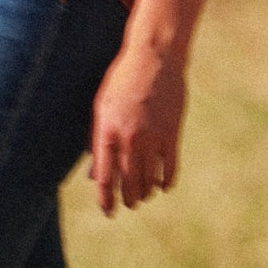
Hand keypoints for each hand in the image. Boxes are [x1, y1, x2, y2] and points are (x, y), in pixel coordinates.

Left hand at [89, 43, 186, 215]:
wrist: (155, 55)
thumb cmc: (124, 78)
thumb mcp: (102, 104)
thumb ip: (98, 138)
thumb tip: (95, 173)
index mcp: (107, 128)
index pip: (104, 177)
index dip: (106, 199)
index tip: (109, 212)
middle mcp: (128, 136)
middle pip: (128, 184)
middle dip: (128, 198)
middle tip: (130, 203)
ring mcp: (152, 136)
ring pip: (149, 181)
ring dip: (146, 192)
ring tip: (145, 194)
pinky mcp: (172, 134)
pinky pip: (169, 170)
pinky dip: (166, 182)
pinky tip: (163, 184)